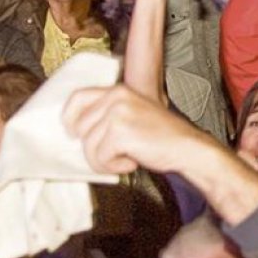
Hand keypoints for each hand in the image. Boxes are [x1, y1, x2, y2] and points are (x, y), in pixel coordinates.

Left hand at [63, 84, 211, 174]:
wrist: (188, 147)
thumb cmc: (161, 137)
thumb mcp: (132, 114)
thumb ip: (107, 115)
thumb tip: (75, 131)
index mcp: (118, 90)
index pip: (77, 98)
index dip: (69, 118)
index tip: (72, 133)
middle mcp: (116, 97)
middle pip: (80, 128)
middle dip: (93, 148)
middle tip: (116, 153)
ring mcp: (117, 114)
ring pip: (88, 146)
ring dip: (104, 160)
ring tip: (126, 158)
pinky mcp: (120, 133)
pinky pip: (100, 157)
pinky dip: (113, 167)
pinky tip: (132, 162)